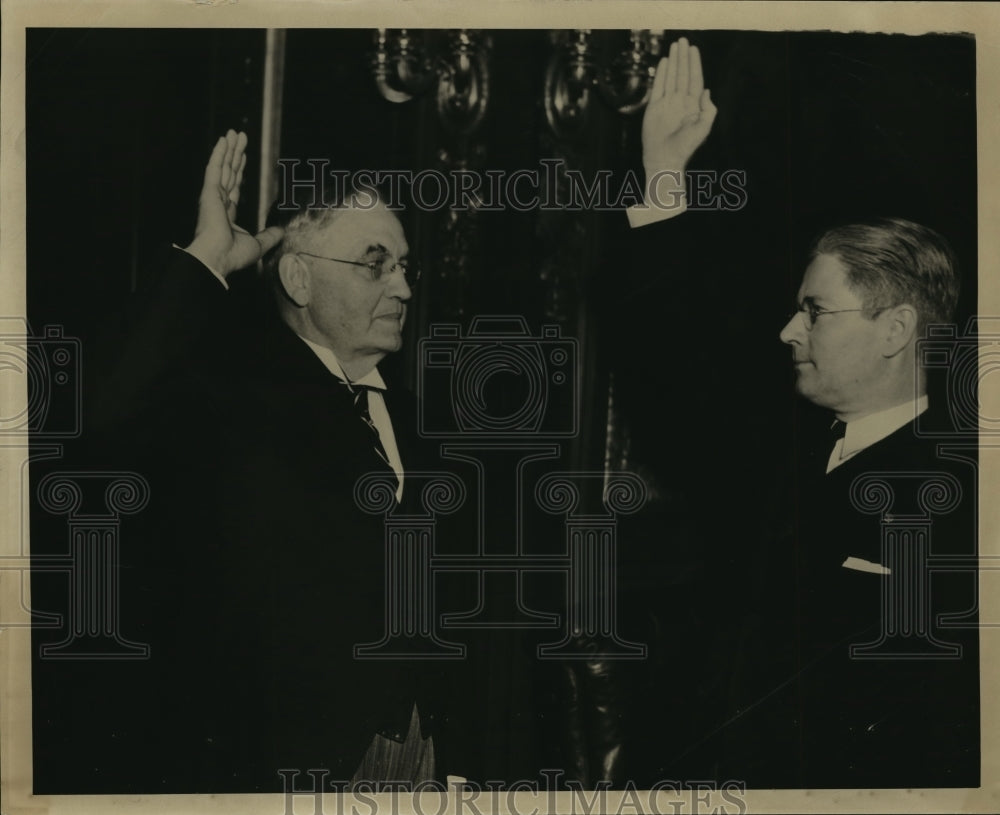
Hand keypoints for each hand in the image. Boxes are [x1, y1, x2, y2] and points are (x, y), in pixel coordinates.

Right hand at [185, 130, 283, 276]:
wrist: (218, 258)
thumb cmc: (233, 255)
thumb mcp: (258, 244)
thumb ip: (269, 236)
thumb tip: (282, 231)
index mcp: (227, 213)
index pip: (234, 185)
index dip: (238, 170)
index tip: (242, 156)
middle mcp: (218, 201)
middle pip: (229, 171)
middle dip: (234, 153)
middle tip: (238, 136)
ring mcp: (212, 195)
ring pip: (223, 166)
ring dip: (228, 148)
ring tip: (233, 132)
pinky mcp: (209, 192)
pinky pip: (215, 168)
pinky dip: (219, 153)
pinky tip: (223, 140)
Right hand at [641, 38, 716, 176]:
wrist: (664, 158)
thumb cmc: (685, 147)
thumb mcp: (703, 129)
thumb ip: (708, 110)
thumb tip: (706, 90)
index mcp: (693, 105)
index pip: (695, 79)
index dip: (695, 64)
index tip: (694, 49)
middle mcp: (680, 101)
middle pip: (683, 74)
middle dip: (683, 57)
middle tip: (683, 40)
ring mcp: (667, 103)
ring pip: (671, 77)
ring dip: (673, 61)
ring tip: (674, 47)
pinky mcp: (654, 107)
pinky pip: (659, 86)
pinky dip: (662, 74)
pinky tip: (664, 62)